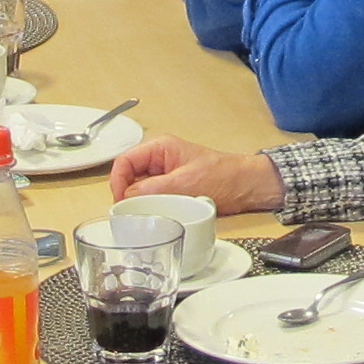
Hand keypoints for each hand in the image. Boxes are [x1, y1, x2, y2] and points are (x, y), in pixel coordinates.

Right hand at [106, 136, 283, 211]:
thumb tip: (128, 197)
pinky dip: (152, 208)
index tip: (120, 201)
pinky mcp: (172, 189)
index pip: (124, 161)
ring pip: (140, 190)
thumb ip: (154, 189)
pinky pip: (153, 199)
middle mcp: (160, 159)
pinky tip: (160, 215)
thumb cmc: (224, 175)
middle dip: (128, 195)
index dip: (117, 181)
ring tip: (149, 213)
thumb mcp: (186, 183)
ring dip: (141, 203)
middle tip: (132, 212)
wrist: (246, 187)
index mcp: (160, 148)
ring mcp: (165, 175)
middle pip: (129, 177)